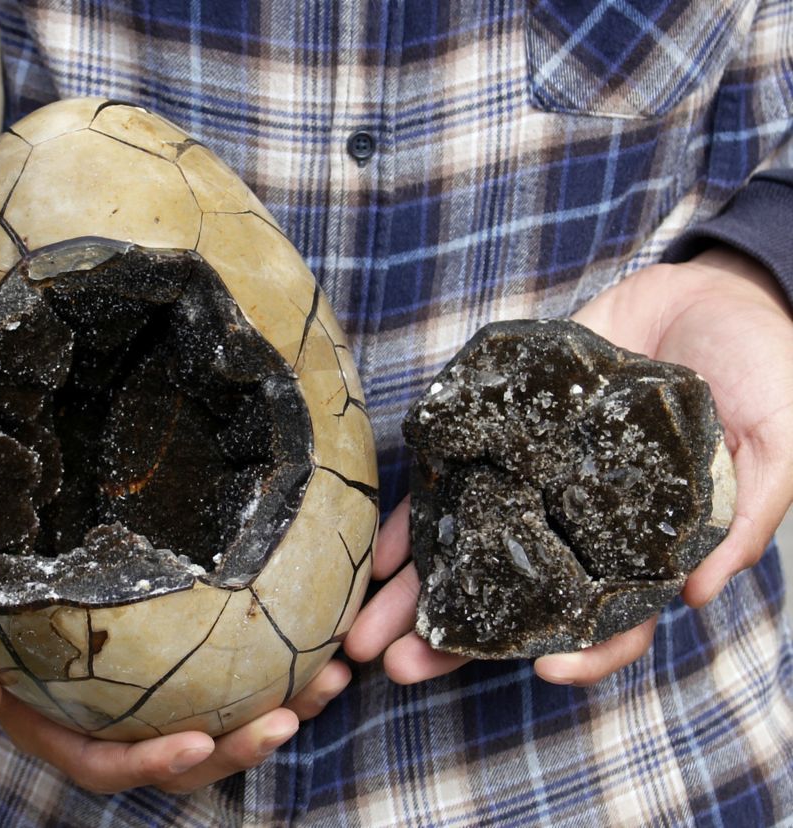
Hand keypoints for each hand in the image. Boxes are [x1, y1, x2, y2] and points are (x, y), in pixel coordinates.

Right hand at [0, 526, 349, 793]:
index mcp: (52, 720)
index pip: (105, 762)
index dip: (151, 764)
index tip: (200, 743)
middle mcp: (106, 712)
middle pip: (181, 752)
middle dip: (239, 746)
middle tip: (296, 713)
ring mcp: (144, 684)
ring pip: (217, 717)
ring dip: (278, 707)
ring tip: (332, 678)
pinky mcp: (172, 646)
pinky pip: (227, 669)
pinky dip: (274, 662)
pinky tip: (318, 636)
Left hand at [346, 247, 792, 686]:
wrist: (710, 296)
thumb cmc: (763, 372)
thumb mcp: (781, 442)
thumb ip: (746, 515)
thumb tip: (698, 593)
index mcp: (646, 548)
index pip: (614, 622)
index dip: (584, 653)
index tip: (542, 668)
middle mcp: (583, 528)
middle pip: (517, 600)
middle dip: (459, 640)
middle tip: (402, 666)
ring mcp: (539, 484)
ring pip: (472, 550)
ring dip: (418, 592)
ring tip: (367, 629)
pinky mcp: (508, 437)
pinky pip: (457, 481)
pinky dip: (420, 515)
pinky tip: (382, 551)